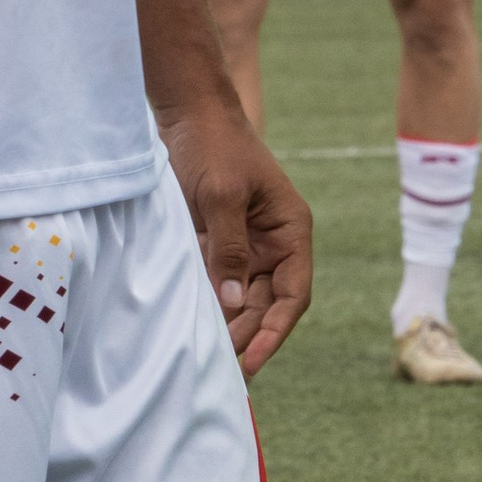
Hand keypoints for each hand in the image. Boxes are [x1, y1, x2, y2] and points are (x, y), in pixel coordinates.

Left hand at [162, 97, 313, 372]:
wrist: (189, 114)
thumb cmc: (213, 146)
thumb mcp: (221, 195)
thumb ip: (228, 249)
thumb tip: (233, 304)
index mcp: (291, 232)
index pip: (293, 295)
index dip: (275, 332)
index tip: (251, 360)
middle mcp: (274, 245)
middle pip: (268, 305)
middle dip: (247, 336)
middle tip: (220, 368)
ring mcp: (246, 247)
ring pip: (243, 301)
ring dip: (229, 326)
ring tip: (206, 356)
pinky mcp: (218, 245)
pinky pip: (219, 285)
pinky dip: (210, 307)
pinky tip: (194, 327)